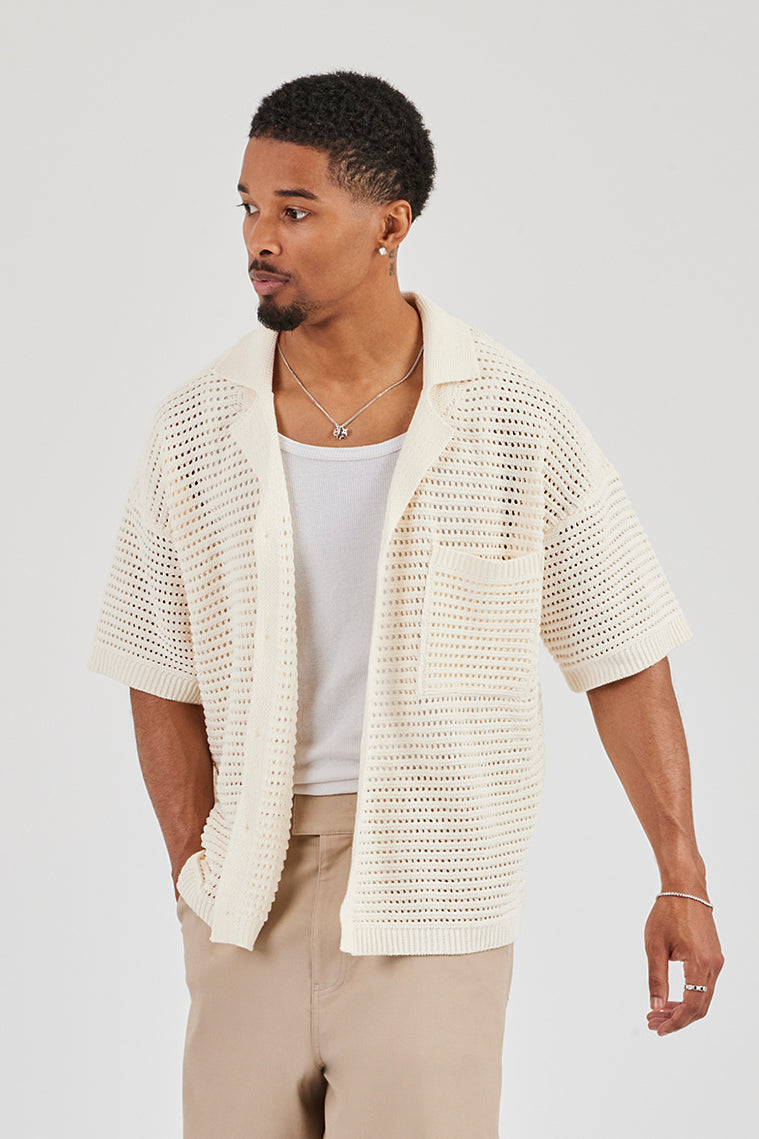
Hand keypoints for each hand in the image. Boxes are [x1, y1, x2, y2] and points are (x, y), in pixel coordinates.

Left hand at [645, 895, 723, 1034]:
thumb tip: (656, 1006)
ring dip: (682, 1008)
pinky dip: (688, 995)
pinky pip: (704, 984)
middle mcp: (714, 965)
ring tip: (657, 1012)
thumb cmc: (667, 913)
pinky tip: (670, 997)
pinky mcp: (714, 956)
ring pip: (702, 997)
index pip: (692, 1005)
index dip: (675, 1022)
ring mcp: (716, 961)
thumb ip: (656, 979)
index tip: (658, 1028)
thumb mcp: (655, 947)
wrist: (685, 889)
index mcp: (700, 962)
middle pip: (700, 1006)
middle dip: (677, 1019)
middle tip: (653, 1022)